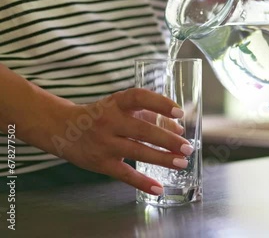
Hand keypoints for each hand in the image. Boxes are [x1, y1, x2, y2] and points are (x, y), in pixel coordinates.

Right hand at [52, 88, 192, 195]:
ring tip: (182, 163)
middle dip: (168, 140)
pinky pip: (125, 174)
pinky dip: (142, 183)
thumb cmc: (101, 116)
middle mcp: (109, 121)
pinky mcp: (100, 163)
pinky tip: (159, 188)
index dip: (160, 104)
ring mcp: (104, 143)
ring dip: (162, 158)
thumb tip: (179, 129)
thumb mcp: (122, 108)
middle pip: (143, 130)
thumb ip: (151, 115)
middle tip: (187, 147)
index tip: (179, 113)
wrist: (63, 129)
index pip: (139, 98)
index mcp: (116, 103)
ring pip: (137, 152)